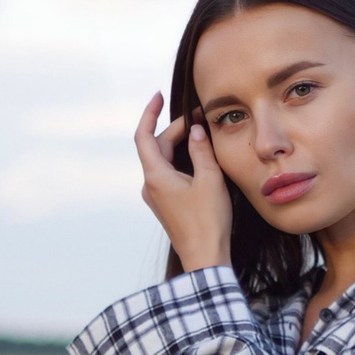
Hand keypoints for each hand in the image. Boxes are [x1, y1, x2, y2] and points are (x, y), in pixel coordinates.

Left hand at [133, 91, 232, 273]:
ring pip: (164, 161)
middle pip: (157, 147)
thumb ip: (202, 151)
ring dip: (180, 145)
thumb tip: (196, 131)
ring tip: (200, 134)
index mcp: (155, 177)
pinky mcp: (166, 205)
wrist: (205, 258)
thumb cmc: (208, 222)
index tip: (159, 96)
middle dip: (177, 129)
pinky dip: (181, 161)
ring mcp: (156, 197)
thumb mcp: (210, 180)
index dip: (149, 113)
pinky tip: (199, 159)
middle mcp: (150, 186)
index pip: (144, 136)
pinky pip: (169, 174)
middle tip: (199, 117)